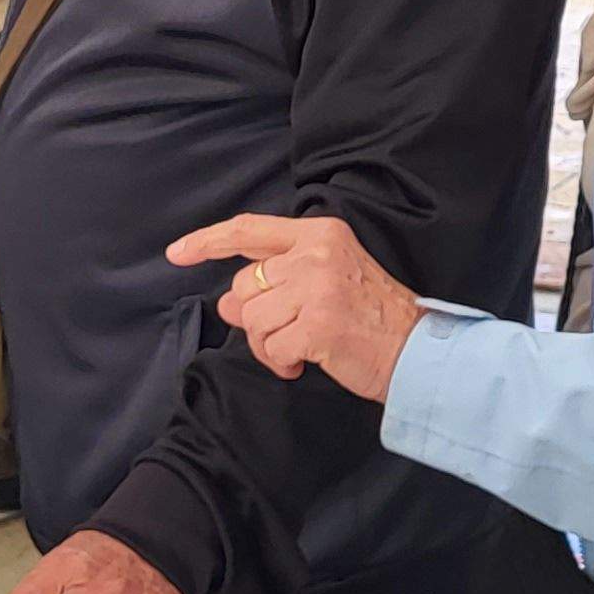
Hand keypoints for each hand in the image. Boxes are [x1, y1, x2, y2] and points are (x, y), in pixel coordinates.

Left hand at [167, 214, 425, 403]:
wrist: (416, 350)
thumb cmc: (370, 316)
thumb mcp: (323, 282)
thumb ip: (274, 283)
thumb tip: (225, 303)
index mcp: (318, 233)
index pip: (248, 230)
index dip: (207, 241)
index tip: (177, 252)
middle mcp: (315, 253)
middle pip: (244, 287)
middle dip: (255, 318)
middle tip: (286, 333)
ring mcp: (317, 288)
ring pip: (253, 320)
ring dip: (268, 345)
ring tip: (299, 349)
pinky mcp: (318, 325)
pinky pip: (271, 348)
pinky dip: (281, 362)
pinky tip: (305, 363)